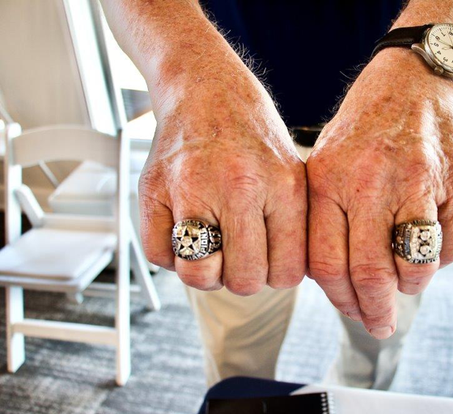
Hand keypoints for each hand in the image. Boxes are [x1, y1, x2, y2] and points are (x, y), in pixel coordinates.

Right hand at [138, 48, 306, 292]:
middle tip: (237, 253)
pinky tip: (185, 229)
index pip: (287, 272)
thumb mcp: (292, 173)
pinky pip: (159, 256)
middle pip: (243, 281)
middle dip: (241, 275)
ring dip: (205, 271)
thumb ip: (294, 226)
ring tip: (211, 245)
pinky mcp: (153, 190)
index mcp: (283, 187)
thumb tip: (286, 276)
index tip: (269, 260)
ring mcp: (192, 188)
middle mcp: (239, 189)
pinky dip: (171, 253)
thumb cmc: (251, 134)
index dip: (278, 273)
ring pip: (197, 275)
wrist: (205, 88)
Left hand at [307, 48, 452, 338]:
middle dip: (377, 313)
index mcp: (329, 182)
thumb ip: (326, 220)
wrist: (411, 83)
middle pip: (372, 274)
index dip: (341, 300)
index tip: (352, 310)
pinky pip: (448, 247)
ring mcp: (416, 184)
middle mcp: (370, 185)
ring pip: (415, 267)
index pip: (328, 265)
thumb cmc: (364, 129)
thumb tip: (336, 282)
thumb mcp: (324, 165)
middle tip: (381, 325)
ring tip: (405, 285)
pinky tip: (426, 248)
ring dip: (410, 287)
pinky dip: (438, 261)